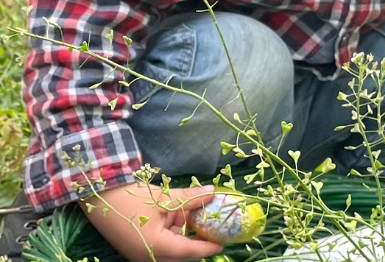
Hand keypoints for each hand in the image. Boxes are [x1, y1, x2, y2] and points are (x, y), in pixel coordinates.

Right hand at [82, 183, 221, 261]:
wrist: (97, 195)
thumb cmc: (131, 197)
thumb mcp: (165, 197)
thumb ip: (192, 198)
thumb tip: (213, 192)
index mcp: (158, 247)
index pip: (191, 251)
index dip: (208, 246)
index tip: (224, 242)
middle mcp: (149, 256)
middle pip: (182, 254)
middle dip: (197, 240)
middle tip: (212, 227)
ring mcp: (141, 254)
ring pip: (171, 249)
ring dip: (183, 234)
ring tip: (192, 214)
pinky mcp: (135, 248)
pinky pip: (160, 246)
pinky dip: (171, 233)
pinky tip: (175, 216)